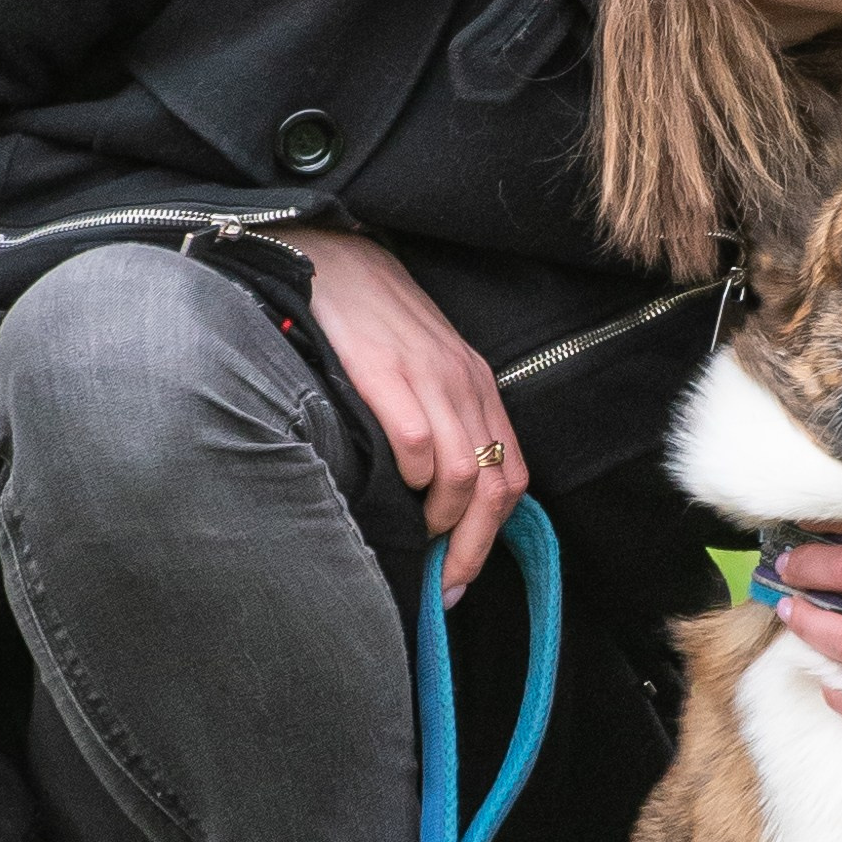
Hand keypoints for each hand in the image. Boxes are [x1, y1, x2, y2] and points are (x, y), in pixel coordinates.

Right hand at [297, 230, 526, 599]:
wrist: (329, 257)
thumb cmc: (369, 319)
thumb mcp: (421, 367)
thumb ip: (436, 420)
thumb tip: (429, 497)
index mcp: (476, 386)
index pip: (511, 474)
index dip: (493, 535)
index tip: (461, 575)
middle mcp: (465, 384)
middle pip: (496, 487)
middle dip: (472, 547)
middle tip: (445, 583)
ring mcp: (430, 379)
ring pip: (465, 475)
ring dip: (442, 521)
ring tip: (414, 539)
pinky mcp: (388, 374)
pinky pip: (417, 445)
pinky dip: (408, 479)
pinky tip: (388, 486)